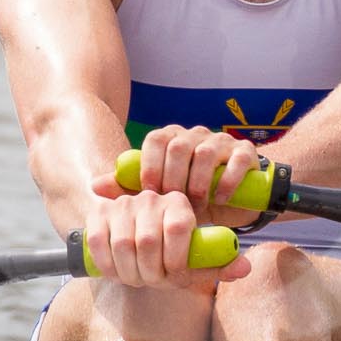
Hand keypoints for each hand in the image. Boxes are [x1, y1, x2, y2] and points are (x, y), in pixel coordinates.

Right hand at [80, 187, 252, 287]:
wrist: (132, 239)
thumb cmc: (169, 252)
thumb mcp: (194, 260)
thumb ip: (219, 264)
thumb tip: (245, 268)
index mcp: (180, 203)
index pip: (178, 229)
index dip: (175, 260)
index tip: (174, 277)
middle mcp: (152, 197)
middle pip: (149, 241)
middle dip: (150, 272)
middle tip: (152, 282)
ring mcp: (124, 203)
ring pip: (124, 245)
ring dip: (130, 273)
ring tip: (137, 278)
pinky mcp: (99, 211)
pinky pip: (100, 242)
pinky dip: (108, 266)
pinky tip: (117, 273)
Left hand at [93, 125, 262, 228]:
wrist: (236, 201)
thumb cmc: (191, 198)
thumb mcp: (160, 197)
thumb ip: (129, 190)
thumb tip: (95, 186)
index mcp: (171, 140)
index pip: (156, 138)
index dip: (151, 164)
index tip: (151, 192)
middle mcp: (195, 135)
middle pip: (178, 145)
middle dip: (174, 178)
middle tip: (175, 204)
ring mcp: (221, 141)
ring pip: (205, 152)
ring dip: (199, 182)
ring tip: (198, 206)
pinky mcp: (245, 151)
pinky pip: (237, 158)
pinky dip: (227, 180)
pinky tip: (221, 199)